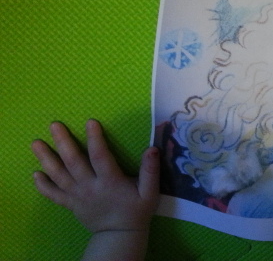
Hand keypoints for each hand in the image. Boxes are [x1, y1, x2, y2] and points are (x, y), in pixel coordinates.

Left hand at [31, 119, 158, 234]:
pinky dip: (42, 185)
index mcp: (110, 182)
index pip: (100, 157)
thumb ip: (151, 171)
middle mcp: (90, 187)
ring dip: (46, 159)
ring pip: (58, 176)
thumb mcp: (150, 193)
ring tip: (35, 143)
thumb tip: (152, 149)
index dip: (95, 139)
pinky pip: (53, 195)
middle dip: (63, 142)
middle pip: (73, 163)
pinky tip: (35, 173)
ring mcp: (77, 196)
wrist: (120, 236)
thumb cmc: (136, 211)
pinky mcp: (70, 204)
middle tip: (54, 125)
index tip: (90, 122)